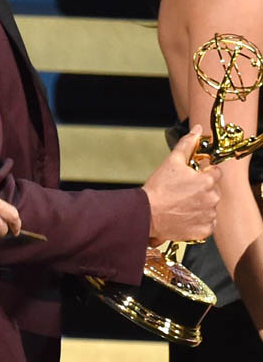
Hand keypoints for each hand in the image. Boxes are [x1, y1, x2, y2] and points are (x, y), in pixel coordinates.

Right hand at [142, 126, 220, 244]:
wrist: (146, 215)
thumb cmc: (158, 189)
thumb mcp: (172, 161)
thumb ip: (187, 144)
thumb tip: (196, 130)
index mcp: (207, 181)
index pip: (216, 172)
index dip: (204, 173)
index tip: (192, 177)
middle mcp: (212, 198)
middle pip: (213, 190)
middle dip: (202, 189)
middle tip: (183, 191)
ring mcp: (208, 216)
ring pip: (210, 207)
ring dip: (201, 205)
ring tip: (182, 204)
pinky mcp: (203, 231)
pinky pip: (207, 223)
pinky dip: (198, 221)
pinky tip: (184, 216)